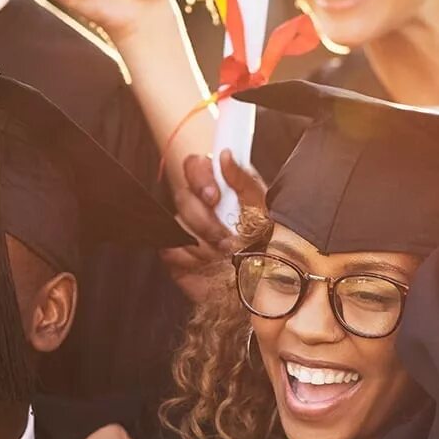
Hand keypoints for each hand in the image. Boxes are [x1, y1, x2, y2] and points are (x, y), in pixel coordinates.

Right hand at [163, 151, 267, 302]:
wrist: (265, 283)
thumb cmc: (267, 243)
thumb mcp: (265, 208)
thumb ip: (245, 180)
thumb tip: (226, 156)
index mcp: (219, 188)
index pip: (195, 166)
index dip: (200, 177)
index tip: (214, 196)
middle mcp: (200, 206)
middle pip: (183, 196)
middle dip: (205, 218)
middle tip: (226, 236)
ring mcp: (187, 230)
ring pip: (178, 223)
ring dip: (203, 241)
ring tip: (226, 254)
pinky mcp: (178, 255)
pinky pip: (171, 249)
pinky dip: (190, 258)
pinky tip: (208, 264)